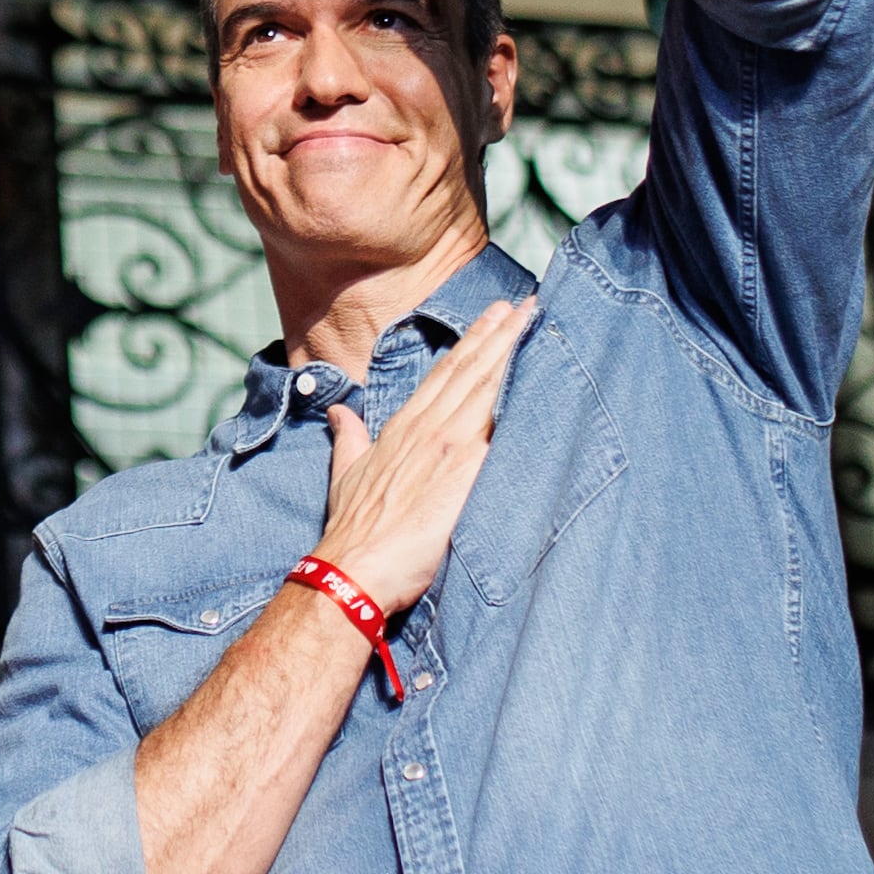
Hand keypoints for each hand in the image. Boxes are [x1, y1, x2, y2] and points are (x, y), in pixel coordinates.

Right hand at [311, 300, 537, 616]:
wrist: (355, 569)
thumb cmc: (353, 531)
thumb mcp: (345, 475)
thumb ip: (348, 438)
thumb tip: (340, 413)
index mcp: (402, 429)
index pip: (443, 375)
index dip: (470, 344)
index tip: (492, 319)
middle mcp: (426, 430)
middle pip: (468, 371)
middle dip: (497, 335)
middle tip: (523, 304)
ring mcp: (446, 447)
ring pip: (482, 387)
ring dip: (508, 351)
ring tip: (530, 322)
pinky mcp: (464, 472)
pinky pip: (496, 427)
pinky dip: (512, 397)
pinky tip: (534, 378)